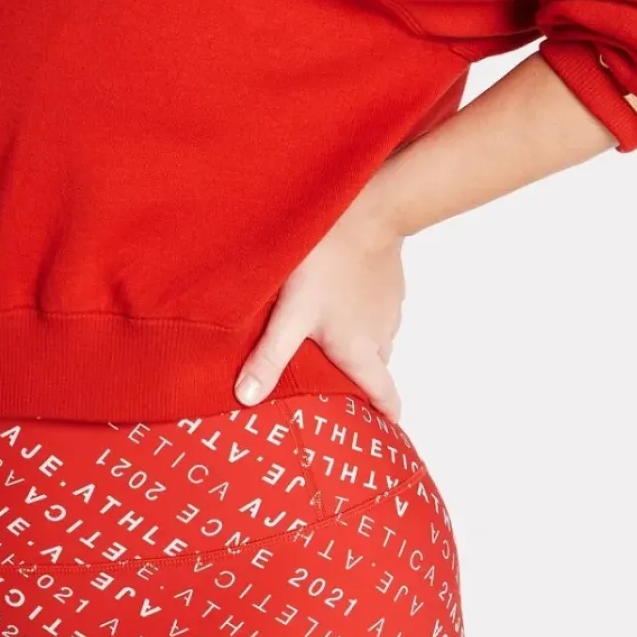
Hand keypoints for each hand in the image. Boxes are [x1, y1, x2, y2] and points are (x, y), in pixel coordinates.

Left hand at [235, 172, 407, 420]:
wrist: (367, 208)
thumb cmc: (327, 262)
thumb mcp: (291, 313)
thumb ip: (269, 357)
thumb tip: (246, 399)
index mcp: (361, 351)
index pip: (384, 395)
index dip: (384, 415)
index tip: (383, 428)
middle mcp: (382, 335)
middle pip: (374, 369)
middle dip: (358, 380)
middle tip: (333, 382)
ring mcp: (389, 308)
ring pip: (375, 338)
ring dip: (357, 342)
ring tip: (328, 338)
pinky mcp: (389, 283)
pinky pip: (376, 309)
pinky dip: (360, 313)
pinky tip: (338, 297)